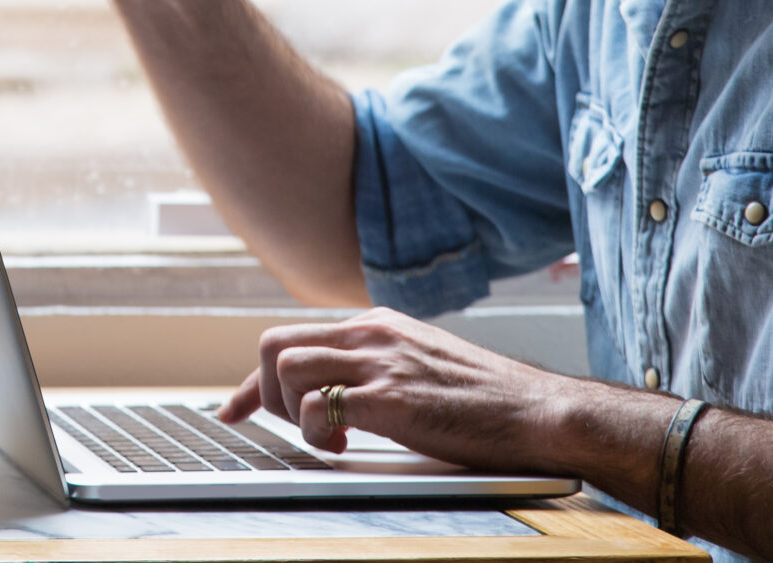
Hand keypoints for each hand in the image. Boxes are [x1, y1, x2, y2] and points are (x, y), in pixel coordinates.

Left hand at [220, 310, 570, 471]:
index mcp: (377, 325)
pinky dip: (318, 432)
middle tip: (289, 427)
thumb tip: (338, 390)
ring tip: (328, 438)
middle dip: (265, 393)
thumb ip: (379, 366)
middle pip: (275, 345)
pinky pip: (320, 406)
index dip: (254, 380)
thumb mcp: (423, 363)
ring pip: (287, 369)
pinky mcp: (393, 399)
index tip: (234, 409)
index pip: (292, 339)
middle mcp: (372, 336)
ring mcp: (381, 364)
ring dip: (293, 413)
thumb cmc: (488, 399)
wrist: (539, 411)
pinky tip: (347, 447)